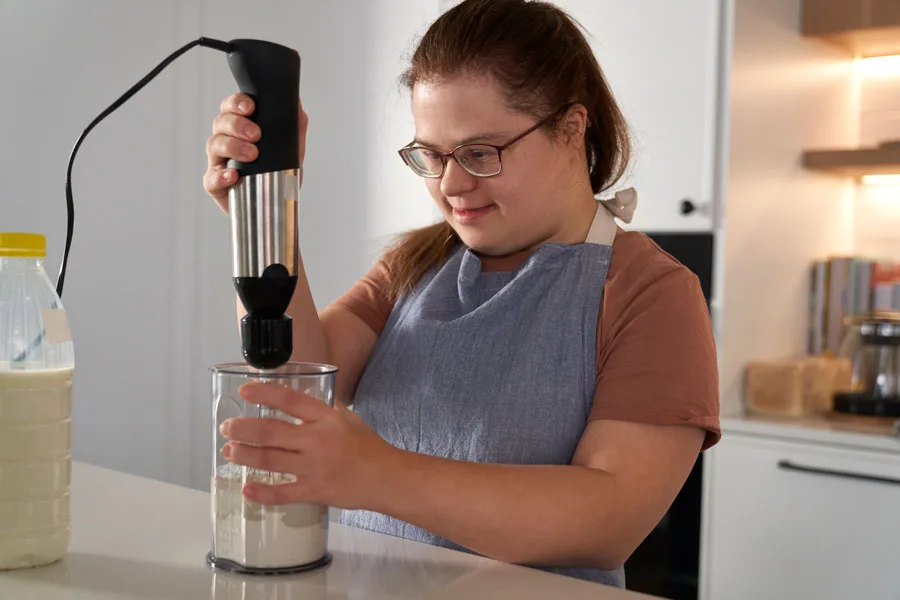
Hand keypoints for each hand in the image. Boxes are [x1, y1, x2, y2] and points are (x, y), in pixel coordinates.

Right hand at [202, 93, 308, 213]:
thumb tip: (296, 102)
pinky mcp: (215, 185)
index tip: (251, 107)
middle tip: (255, 134)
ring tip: (252, 155)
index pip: (231, 107)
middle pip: (220, 123)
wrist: (277, 205)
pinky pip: (211, 179)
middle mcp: (225, 141)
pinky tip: (233, 176)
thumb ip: (295, 124)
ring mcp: (218, 163)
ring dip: (231, 146)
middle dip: (236, 125)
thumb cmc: (278, 171)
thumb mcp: (292, 147)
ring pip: (214, 145)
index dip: (236, 103)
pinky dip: (221, 176)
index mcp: (239, 128)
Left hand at [219, 381, 398, 508]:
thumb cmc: (366, 446)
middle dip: (243, 429)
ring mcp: (314, 467)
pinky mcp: (314, 491)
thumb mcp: (347, 417)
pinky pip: (283, 493)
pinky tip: (246, 489)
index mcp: (326, 418)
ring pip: (271, 461)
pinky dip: (262, 493)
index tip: (244, 391)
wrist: (385, 477)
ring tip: (229, 451)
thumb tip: (296, 402)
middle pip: (271, 432)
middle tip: (227, 427)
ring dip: (245, 455)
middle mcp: (317, 440)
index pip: (290, 401)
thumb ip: (321, 411)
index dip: (265, 393)